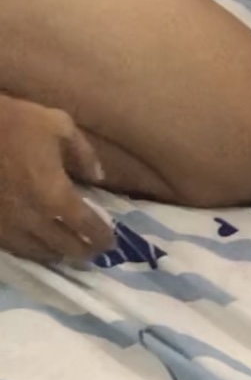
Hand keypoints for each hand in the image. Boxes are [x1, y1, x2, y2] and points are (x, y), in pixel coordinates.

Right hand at [0, 94, 114, 264]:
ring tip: (70, 256)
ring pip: (36, 251)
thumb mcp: (60, 126)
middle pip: (64, 245)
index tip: (112, 243)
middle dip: (83, 252)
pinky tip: (37, 250)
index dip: (101, 237)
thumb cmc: (15, 123)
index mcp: (56, 195)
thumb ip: (83, 153)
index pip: (85, 225)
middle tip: (95, 256)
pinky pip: (12, 247)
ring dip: (57, 255)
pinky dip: (30, 251)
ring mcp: (7, 225)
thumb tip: (97, 176)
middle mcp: (33, 217)